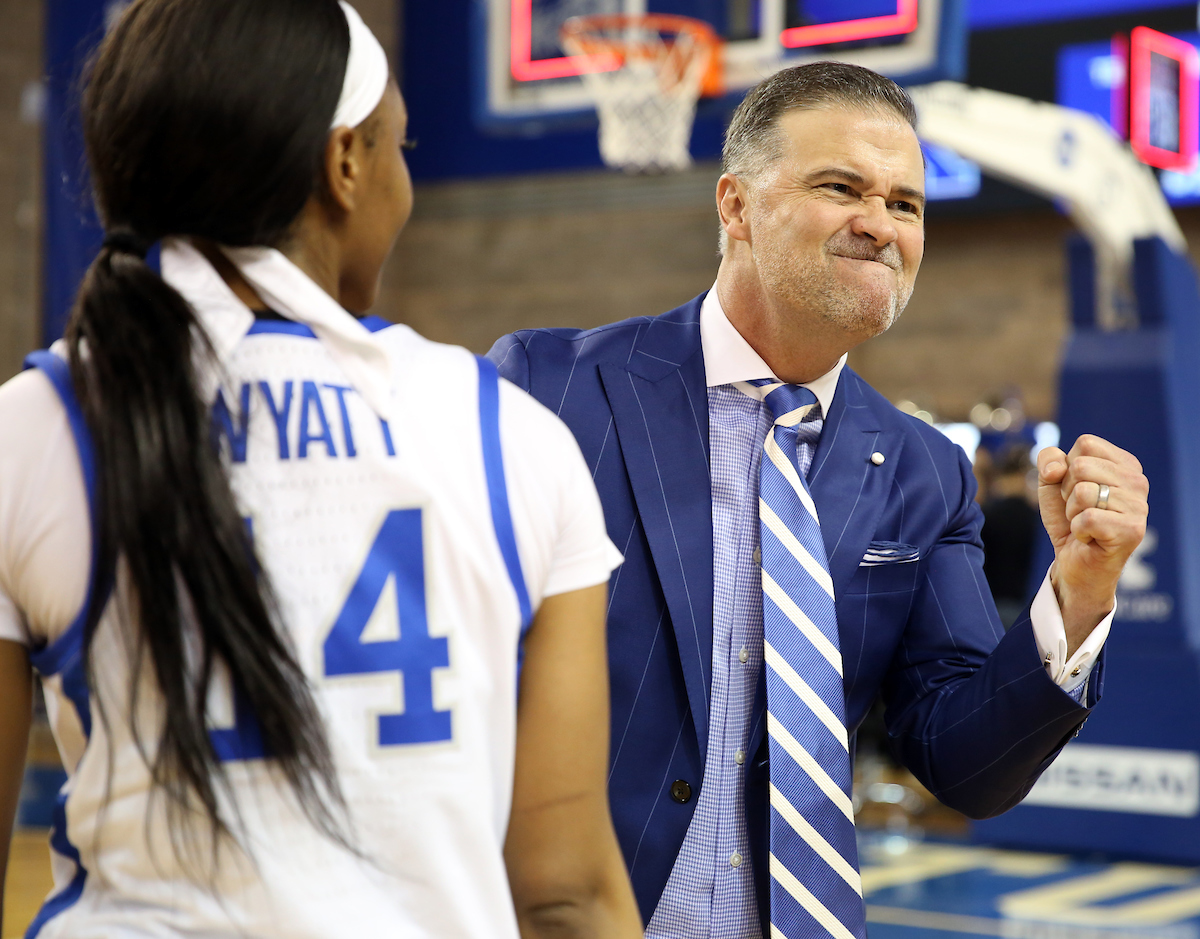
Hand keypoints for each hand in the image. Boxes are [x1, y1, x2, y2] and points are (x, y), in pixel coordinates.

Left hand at [1037, 435, 1148, 655]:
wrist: (1073, 561)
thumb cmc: (1067, 519)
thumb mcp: (1050, 483)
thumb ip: (1049, 460)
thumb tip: (1056, 468)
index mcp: (1124, 464)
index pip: (1086, 443)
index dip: (1067, 468)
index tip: (1074, 489)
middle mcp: (1138, 482)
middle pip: (1081, 466)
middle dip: (1067, 491)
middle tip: (1079, 510)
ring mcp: (1138, 507)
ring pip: (1083, 492)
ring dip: (1072, 512)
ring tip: (1085, 524)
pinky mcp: (1131, 531)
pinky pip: (1086, 518)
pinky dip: (1077, 531)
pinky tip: (1089, 538)